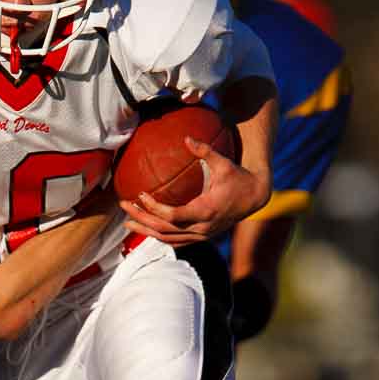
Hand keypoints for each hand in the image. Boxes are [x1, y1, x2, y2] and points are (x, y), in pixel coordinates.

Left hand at [119, 137, 270, 245]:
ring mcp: (201, 236)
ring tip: (127, 222)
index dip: (155, 208)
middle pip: (164, 229)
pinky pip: (175, 241)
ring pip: (167, 239)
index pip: (173, 216)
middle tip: (124, 206)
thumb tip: (186, 138)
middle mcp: (202, 228)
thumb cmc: (238, 178)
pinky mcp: (200, 238)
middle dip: (142, 219)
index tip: (141, 195)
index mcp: (206, 211)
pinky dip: (158, 235)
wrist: (254, 198)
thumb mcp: (224, 162)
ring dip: (146, 231)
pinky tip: (145, 227)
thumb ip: (205, 150)